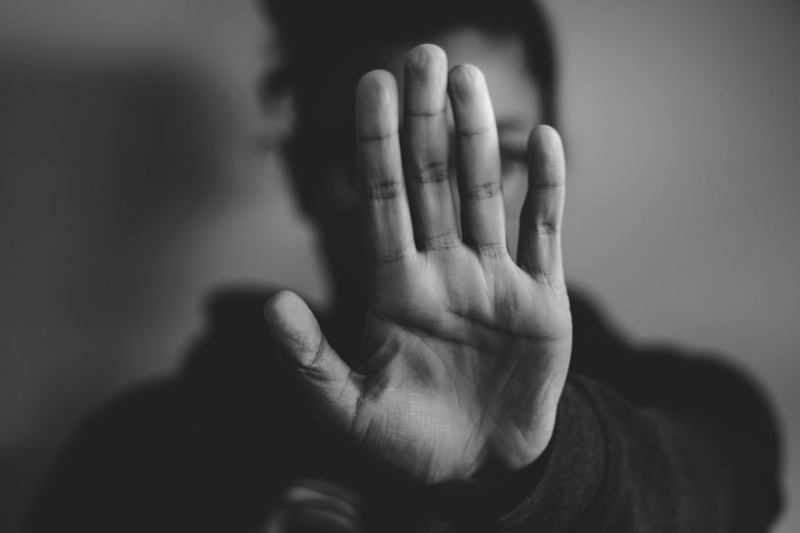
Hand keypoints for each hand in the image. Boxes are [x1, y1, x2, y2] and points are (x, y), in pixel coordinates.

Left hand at [265, 44, 570, 483]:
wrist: (476, 470)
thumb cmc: (407, 441)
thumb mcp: (347, 408)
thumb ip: (309, 359)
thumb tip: (272, 304)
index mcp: (396, 288)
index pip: (383, 200)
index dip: (377, 143)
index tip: (369, 86)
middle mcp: (444, 269)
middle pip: (432, 179)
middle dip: (425, 119)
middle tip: (422, 55)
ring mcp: (494, 279)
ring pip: (484, 192)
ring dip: (478, 136)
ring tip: (468, 80)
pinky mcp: (541, 299)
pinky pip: (546, 233)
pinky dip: (547, 189)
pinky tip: (546, 141)